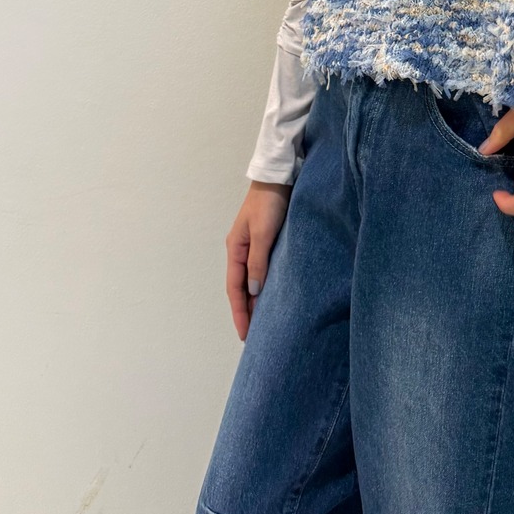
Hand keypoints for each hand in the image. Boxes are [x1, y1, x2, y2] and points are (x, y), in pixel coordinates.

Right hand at [224, 181, 291, 340]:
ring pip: (251, 281)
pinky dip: (264, 286)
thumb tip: (254, 291)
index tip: (245, 335)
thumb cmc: (270, 203)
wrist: (278, 177)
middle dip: (245, 312)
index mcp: (235, 250)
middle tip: (254, 337)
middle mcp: (241, 251)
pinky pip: (262, 271)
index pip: (235, 290)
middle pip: (241, 288)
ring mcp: (253, 247)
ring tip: (263, 323)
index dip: (240, 313)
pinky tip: (272, 296)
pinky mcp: (266, 242)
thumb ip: (258, 261)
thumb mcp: (263, 233)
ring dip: (255, 301)